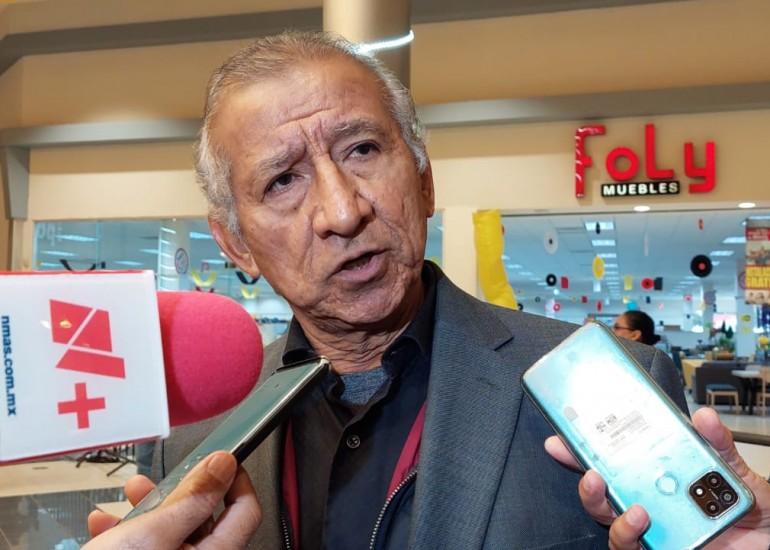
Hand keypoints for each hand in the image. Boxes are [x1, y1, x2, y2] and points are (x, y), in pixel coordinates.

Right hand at [84, 451, 260, 548]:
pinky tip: (106, 524)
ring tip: (129, 495)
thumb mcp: (153, 533)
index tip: (220, 459)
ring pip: (173, 533)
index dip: (234, 480)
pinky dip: (129, 533)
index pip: (245, 511)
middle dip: (180, 493)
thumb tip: (224, 465)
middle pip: (206, 520)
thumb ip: (193, 498)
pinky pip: (149, 548)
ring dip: (150, 508)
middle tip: (165, 477)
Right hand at [545, 408, 769, 548]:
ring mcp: (655, 537)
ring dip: (612, 516)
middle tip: (590, 472)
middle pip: (602, 498)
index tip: (562, 436)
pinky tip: (644, 522)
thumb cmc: (753, 518)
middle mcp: (650, 509)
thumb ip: (719, 446)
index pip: (614, 465)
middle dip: (587, 484)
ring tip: (633, 507)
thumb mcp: (739, 474)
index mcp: (658, 482)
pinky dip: (631, 535)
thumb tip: (703, 416)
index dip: (583, 452)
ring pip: (612, 529)